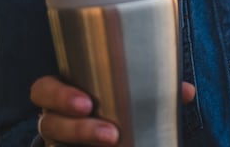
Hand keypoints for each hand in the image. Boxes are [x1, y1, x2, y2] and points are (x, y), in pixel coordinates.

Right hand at [32, 76, 195, 145]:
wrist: (103, 132)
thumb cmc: (109, 103)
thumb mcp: (123, 91)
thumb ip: (152, 88)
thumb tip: (186, 91)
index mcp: (61, 92)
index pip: (43, 90)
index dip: (58, 95)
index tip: (87, 103)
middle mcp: (53, 119)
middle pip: (50, 124)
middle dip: (78, 128)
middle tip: (110, 133)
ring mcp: (58, 141)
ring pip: (57, 144)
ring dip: (84, 141)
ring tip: (115, 143)